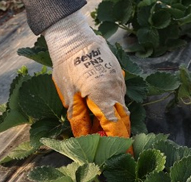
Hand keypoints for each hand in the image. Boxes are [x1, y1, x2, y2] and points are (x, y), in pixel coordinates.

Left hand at [44, 12, 130, 137]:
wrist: (73, 36)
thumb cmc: (66, 66)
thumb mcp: (68, 94)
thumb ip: (77, 117)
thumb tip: (83, 136)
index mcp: (104, 97)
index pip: (115, 127)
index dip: (118, 142)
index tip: (124, 154)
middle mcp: (116, 89)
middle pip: (123, 118)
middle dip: (119, 133)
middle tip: (112, 144)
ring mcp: (118, 79)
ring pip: (121, 104)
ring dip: (115, 117)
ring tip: (103, 127)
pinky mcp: (116, 71)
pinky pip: (118, 91)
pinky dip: (113, 102)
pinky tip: (102, 105)